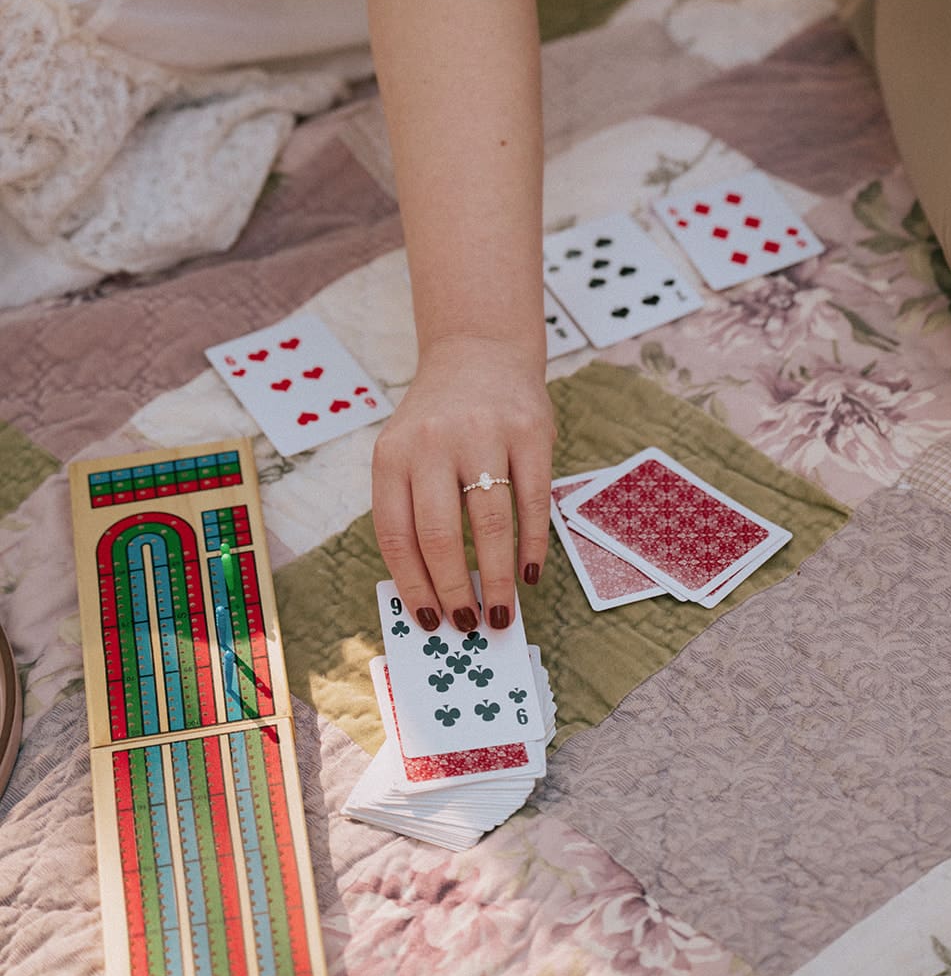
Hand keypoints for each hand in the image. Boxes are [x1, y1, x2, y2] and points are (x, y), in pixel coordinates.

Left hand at [371, 336, 554, 634]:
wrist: (479, 351)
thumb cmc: (438, 420)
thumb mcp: (405, 450)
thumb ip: (410, 507)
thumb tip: (429, 590)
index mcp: (392, 454)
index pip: (396, 534)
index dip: (413, 584)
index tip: (429, 620)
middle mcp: (433, 442)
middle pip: (440, 535)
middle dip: (455, 590)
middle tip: (468, 624)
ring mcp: (484, 433)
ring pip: (490, 524)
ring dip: (497, 578)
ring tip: (501, 613)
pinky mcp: (530, 431)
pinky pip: (533, 501)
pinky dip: (532, 545)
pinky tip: (529, 573)